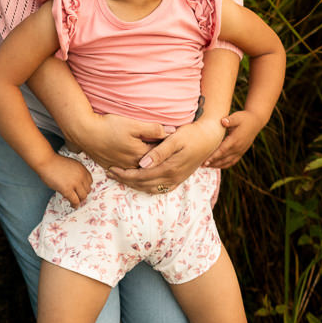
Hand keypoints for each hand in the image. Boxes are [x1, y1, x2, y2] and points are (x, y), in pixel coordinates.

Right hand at [38, 151, 91, 208]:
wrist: (46, 161)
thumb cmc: (55, 162)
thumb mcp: (71, 165)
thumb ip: (77, 173)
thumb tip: (78, 184)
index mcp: (82, 169)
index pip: (90, 182)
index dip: (85, 186)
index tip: (81, 189)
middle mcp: (81, 176)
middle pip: (88, 190)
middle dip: (82, 193)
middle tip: (77, 196)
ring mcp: (75, 183)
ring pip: (83, 196)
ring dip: (79, 200)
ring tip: (75, 201)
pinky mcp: (67, 189)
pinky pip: (75, 200)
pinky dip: (74, 204)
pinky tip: (72, 205)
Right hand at [63, 111, 171, 170]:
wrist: (85, 132)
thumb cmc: (109, 126)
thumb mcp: (133, 124)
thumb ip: (153, 129)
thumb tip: (172, 131)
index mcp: (140, 155)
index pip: (160, 155)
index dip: (168, 150)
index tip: (175, 144)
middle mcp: (132, 164)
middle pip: (151, 165)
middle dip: (160, 161)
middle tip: (170, 156)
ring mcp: (121, 167)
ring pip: (139, 170)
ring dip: (147, 167)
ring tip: (155, 162)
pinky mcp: (111, 166)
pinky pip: (126, 172)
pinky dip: (134, 170)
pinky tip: (137, 165)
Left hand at [106, 117, 224, 192]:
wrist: (210, 137)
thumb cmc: (192, 134)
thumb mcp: (175, 139)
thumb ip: (159, 152)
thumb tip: (142, 164)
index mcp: (169, 168)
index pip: (141, 176)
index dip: (125, 174)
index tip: (111, 168)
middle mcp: (173, 177)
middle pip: (143, 184)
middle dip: (126, 180)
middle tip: (110, 173)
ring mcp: (177, 179)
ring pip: (150, 187)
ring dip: (135, 184)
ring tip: (121, 177)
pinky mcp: (180, 177)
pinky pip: (160, 188)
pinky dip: (147, 186)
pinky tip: (140, 182)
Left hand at [211, 109, 266, 168]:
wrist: (256, 122)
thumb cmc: (244, 118)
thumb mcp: (237, 117)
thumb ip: (230, 120)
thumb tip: (223, 121)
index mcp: (235, 140)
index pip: (222, 151)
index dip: (214, 157)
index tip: (205, 161)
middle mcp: (238, 148)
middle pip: (223, 158)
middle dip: (212, 163)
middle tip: (201, 165)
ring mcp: (240, 151)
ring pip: (228, 162)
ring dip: (217, 165)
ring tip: (206, 166)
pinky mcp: (241, 152)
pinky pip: (232, 161)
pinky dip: (225, 165)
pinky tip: (217, 165)